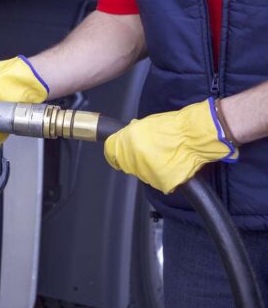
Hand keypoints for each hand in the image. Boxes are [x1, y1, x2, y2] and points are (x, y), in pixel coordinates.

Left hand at [104, 98, 237, 193]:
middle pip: (126, 164)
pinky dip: (163, 176)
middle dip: (134, 159)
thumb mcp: (146, 124)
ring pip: (142, 174)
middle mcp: (135, 157)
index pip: (110, 152)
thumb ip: (131, 134)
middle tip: (151, 152)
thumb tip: (125, 140)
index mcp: (128, 141)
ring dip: (149, 168)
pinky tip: (172, 164)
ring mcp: (147, 172)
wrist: (197, 135)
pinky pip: (158, 181)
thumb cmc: (176, 127)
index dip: (114, 153)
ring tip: (166, 156)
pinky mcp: (161, 183)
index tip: (117, 156)